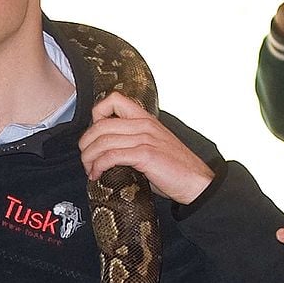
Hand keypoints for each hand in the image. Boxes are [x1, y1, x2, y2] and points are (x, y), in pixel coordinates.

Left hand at [78, 92, 213, 204]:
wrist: (197, 183)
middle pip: (100, 125)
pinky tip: (97, 174)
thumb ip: (131, 138)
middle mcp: (144, 125)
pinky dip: (98, 166)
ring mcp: (145, 139)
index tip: (93, 134)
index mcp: (145, 118)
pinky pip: (111, 156)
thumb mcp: (152, 144)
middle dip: (86, 143)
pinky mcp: (145, 155)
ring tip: (90, 170)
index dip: (96, 114)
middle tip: (86, 159)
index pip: (113, 100)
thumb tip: (103, 146)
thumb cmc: (174, 167)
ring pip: (102, 141)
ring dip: (89, 158)